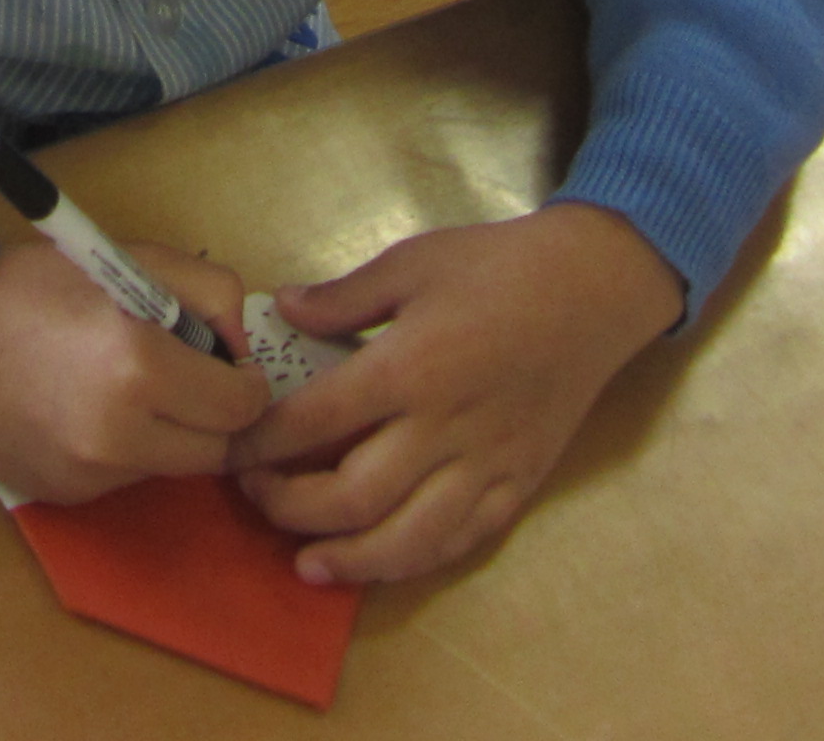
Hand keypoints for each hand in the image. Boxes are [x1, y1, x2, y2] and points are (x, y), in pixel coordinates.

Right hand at [0, 235, 268, 507]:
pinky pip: (123, 480)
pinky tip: (87, 412)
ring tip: (129, 390)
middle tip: (189, 381)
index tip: (231, 367)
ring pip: (171, 470)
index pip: (238, 408)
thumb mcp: (133, 260)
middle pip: (215, 452)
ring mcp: (88, 474)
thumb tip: (240, 349)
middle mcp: (118, 435)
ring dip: (169, 436)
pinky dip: (123, 452)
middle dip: (213, 416)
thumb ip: (208, 293)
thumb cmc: (39, 287)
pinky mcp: (65, 495)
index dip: (245, 384)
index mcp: (139, 367)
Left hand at [233, 204, 679, 587]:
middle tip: (257, 498)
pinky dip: (417, 559)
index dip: (262, 444)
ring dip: (351, 559)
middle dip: (293, 507)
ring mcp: (487, 463)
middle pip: (355, 495)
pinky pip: (464, 540)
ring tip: (307, 563)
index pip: (317, 421)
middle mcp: (445, 427)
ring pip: (411, 537)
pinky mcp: (519, 483)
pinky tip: (383, 560)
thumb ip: (343, 296)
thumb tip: (282, 309)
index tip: (230, 450)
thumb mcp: (413, 260)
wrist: (593, 288)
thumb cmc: (499, 266)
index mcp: (410, 366)